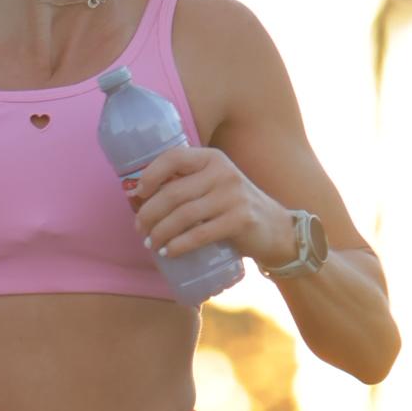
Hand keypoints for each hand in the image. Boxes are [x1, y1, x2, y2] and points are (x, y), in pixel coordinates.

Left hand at [132, 147, 288, 267]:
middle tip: (139, 229)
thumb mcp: (213, 185)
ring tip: (150, 243)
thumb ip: (187, 184)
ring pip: (184, 215)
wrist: (274, 228)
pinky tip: (168, 252)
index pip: (174, 157)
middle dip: (149, 213)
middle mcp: (222, 172)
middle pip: (173, 192)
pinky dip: (179, 245)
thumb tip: (140, 197)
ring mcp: (232, 196)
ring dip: (161, 232)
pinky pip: (200, 234)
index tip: (137, 193)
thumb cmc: (233, 207)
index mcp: (212, 158)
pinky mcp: (239, 220)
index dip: (151, 174)